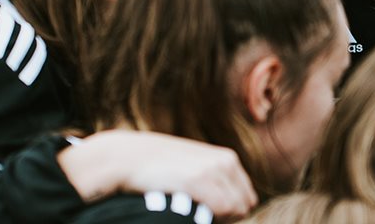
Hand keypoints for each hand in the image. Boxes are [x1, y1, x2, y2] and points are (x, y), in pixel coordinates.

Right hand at [58, 129, 257, 218]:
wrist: (127, 157)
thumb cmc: (158, 167)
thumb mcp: (192, 166)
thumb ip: (214, 179)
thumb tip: (232, 207)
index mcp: (228, 159)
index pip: (247, 197)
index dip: (231, 212)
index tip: (208, 213)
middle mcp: (225, 162)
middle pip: (245, 206)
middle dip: (228, 217)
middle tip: (201, 214)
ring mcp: (213, 170)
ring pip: (237, 210)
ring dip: (219, 218)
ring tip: (193, 212)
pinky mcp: (199, 179)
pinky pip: (224, 209)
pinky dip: (211, 217)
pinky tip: (190, 211)